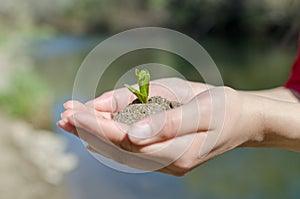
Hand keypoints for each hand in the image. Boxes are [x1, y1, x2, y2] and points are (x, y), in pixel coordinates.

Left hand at [58, 81, 265, 175]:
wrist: (241, 120)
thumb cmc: (224, 108)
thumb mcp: (201, 107)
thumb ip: (168, 122)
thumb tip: (131, 135)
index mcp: (178, 151)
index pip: (127, 140)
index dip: (99, 125)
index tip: (74, 110)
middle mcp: (168, 162)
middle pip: (118, 149)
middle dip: (89, 130)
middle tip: (63, 114)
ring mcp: (165, 162)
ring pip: (120, 151)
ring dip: (94, 135)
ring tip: (70, 120)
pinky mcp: (163, 156)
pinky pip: (129, 150)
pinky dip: (108, 138)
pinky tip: (93, 130)